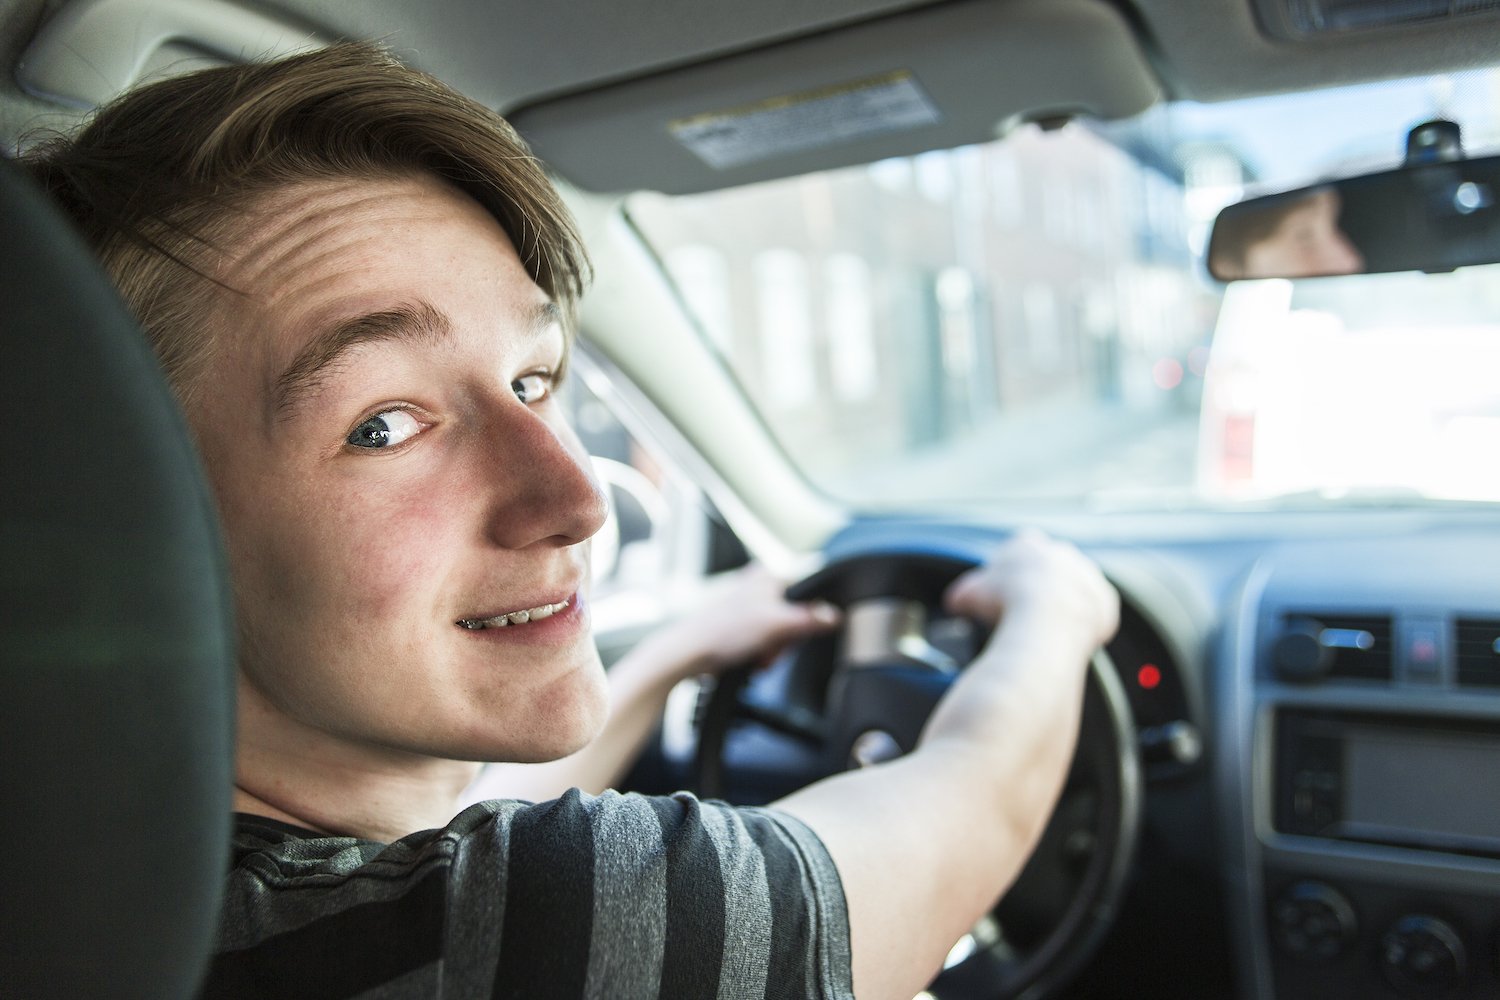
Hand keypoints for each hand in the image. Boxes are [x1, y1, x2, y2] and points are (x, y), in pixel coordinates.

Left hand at [653, 563, 840, 680]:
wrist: (689, 655)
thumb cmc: (721, 632)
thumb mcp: (775, 625)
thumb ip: (809, 620)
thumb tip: (835, 616)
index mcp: (769, 576)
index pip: (810, 593)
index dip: (809, 617)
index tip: (797, 631)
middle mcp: (760, 588)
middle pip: (798, 618)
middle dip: (786, 640)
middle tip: (771, 645)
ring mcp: (751, 609)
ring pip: (783, 635)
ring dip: (773, 651)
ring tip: (756, 653)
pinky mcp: (744, 629)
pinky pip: (768, 644)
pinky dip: (762, 655)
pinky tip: (750, 658)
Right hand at [943, 530, 1118, 650]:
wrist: (1047, 618)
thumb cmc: (1004, 602)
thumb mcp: (968, 595)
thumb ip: (963, 595)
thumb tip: (955, 602)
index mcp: (1028, 544)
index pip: (1018, 551)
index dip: (1009, 573)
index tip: (1003, 594)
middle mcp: (1061, 552)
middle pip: (1048, 569)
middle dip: (1039, 587)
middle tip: (1024, 613)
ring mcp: (1086, 574)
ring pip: (1074, 589)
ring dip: (1063, 605)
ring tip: (1047, 629)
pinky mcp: (1104, 599)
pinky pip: (1094, 613)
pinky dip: (1082, 625)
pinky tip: (1067, 639)